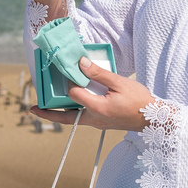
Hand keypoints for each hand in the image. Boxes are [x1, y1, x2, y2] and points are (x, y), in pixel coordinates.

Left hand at [32, 56, 156, 130]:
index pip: (75, 94)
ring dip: (59, 113)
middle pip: (66, 118)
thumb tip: (81, 63)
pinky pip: (82, 118)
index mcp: (98, 108)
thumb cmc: (140, 101)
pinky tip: (71, 103)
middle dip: (48, 114)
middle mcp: (94, 119)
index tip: (71, 70)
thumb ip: (99, 73)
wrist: (154, 120)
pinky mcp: (101, 123)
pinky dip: (73, 111)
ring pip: (73, 119)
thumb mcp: (120, 83)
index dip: (71, 82)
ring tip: (46, 107)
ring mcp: (97, 123)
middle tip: (33, 109)